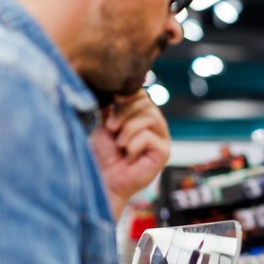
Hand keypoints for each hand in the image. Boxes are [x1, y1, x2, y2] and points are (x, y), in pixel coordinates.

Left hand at [90, 89, 170, 216]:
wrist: (101, 178)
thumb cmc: (100, 152)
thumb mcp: (102, 121)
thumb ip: (110, 104)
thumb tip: (113, 85)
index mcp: (141, 114)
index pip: (140, 94)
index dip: (126, 95)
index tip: (112, 102)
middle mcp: (154, 124)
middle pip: (146, 103)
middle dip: (124, 113)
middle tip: (111, 128)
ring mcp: (161, 138)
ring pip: (149, 117)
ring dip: (128, 130)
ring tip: (119, 144)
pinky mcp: (164, 152)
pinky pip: (149, 137)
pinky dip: (133, 146)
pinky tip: (128, 157)